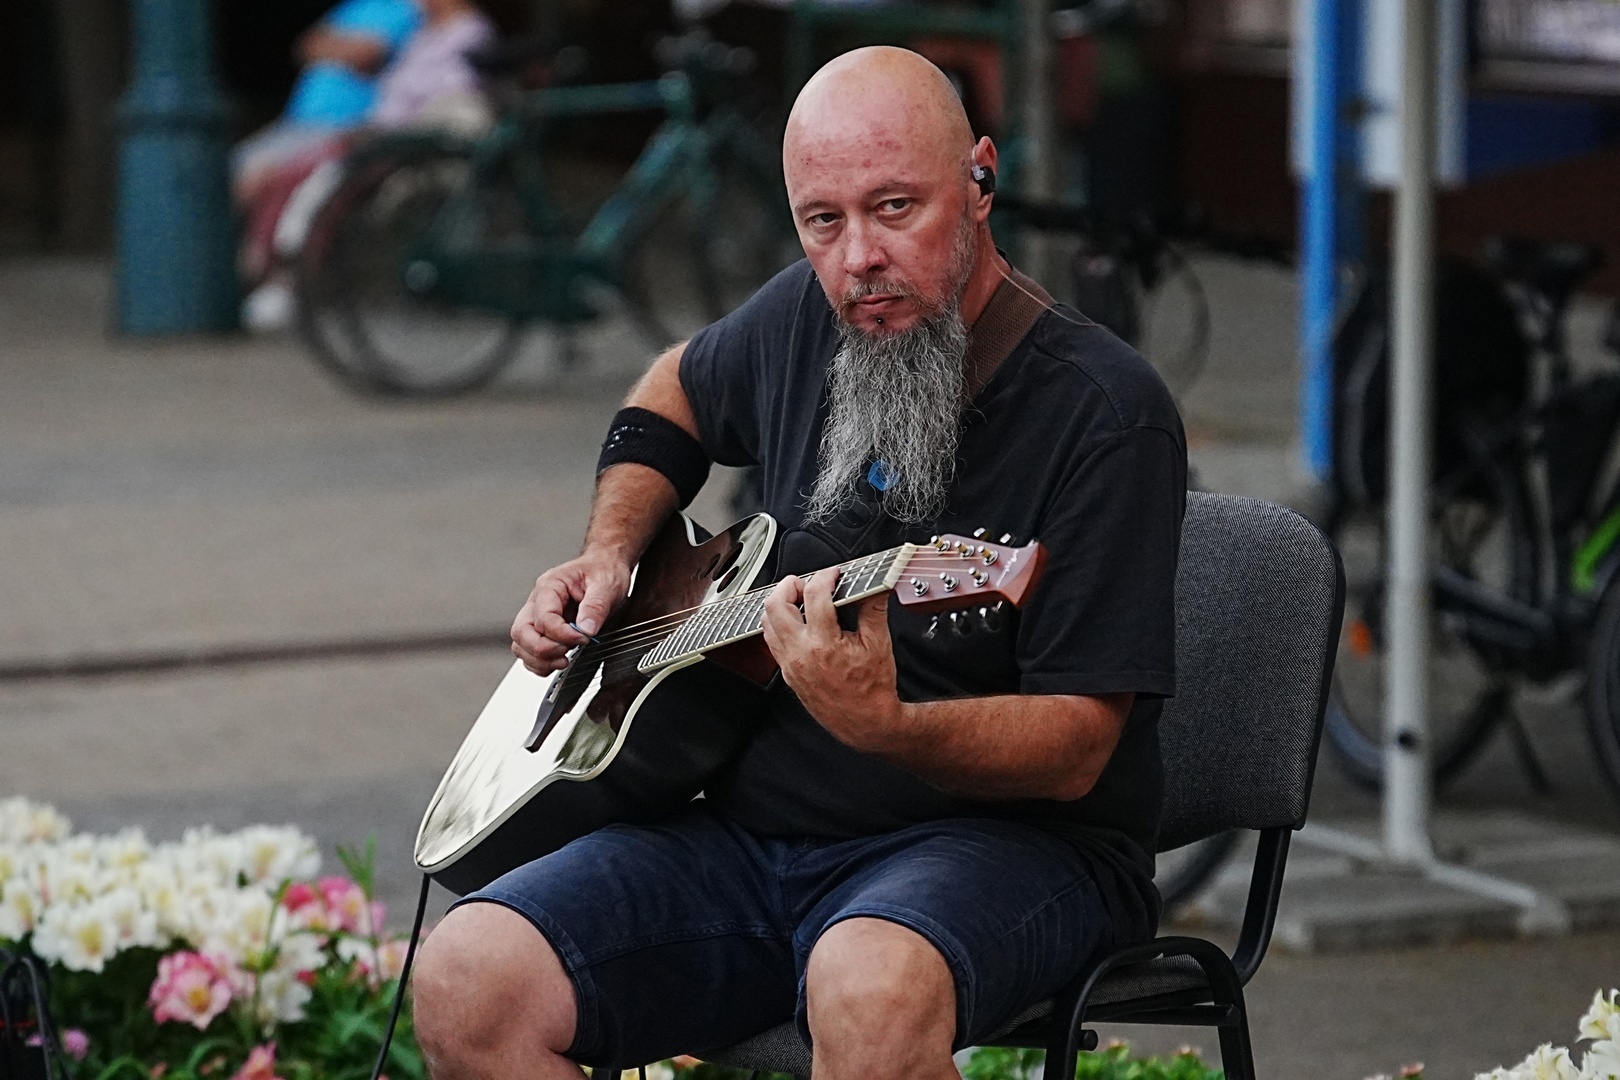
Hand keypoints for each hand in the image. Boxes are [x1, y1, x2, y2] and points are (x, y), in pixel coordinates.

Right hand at [511, 553, 631, 674]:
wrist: (605, 566)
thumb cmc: (603, 571)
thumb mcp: (606, 585)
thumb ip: (595, 607)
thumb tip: (585, 630)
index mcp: (550, 586)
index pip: (543, 618)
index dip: (562, 635)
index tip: (584, 639)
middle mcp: (538, 601)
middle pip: (521, 632)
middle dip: (542, 650)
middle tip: (566, 655)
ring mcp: (537, 615)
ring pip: (520, 644)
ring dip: (539, 659)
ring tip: (564, 661)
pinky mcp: (543, 628)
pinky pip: (529, 650)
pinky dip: (539, 662)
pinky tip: (558, 661)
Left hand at [760, 568, 904, 752]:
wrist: (865, 722)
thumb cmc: (872, 690)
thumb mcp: (878, 644)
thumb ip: (873, 609)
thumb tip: (876, 586)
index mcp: (824, 644)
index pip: (815, 596)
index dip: (825, 576)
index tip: (834, 574)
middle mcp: (801, 654)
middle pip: (775, 605)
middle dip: (789, 586)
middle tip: (806, 582)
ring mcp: (790, 665)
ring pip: (767, 623)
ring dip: (779, 604)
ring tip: (800, 600)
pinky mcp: (788, 673)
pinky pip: (771, 641)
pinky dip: (779, 624)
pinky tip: (797, 622)